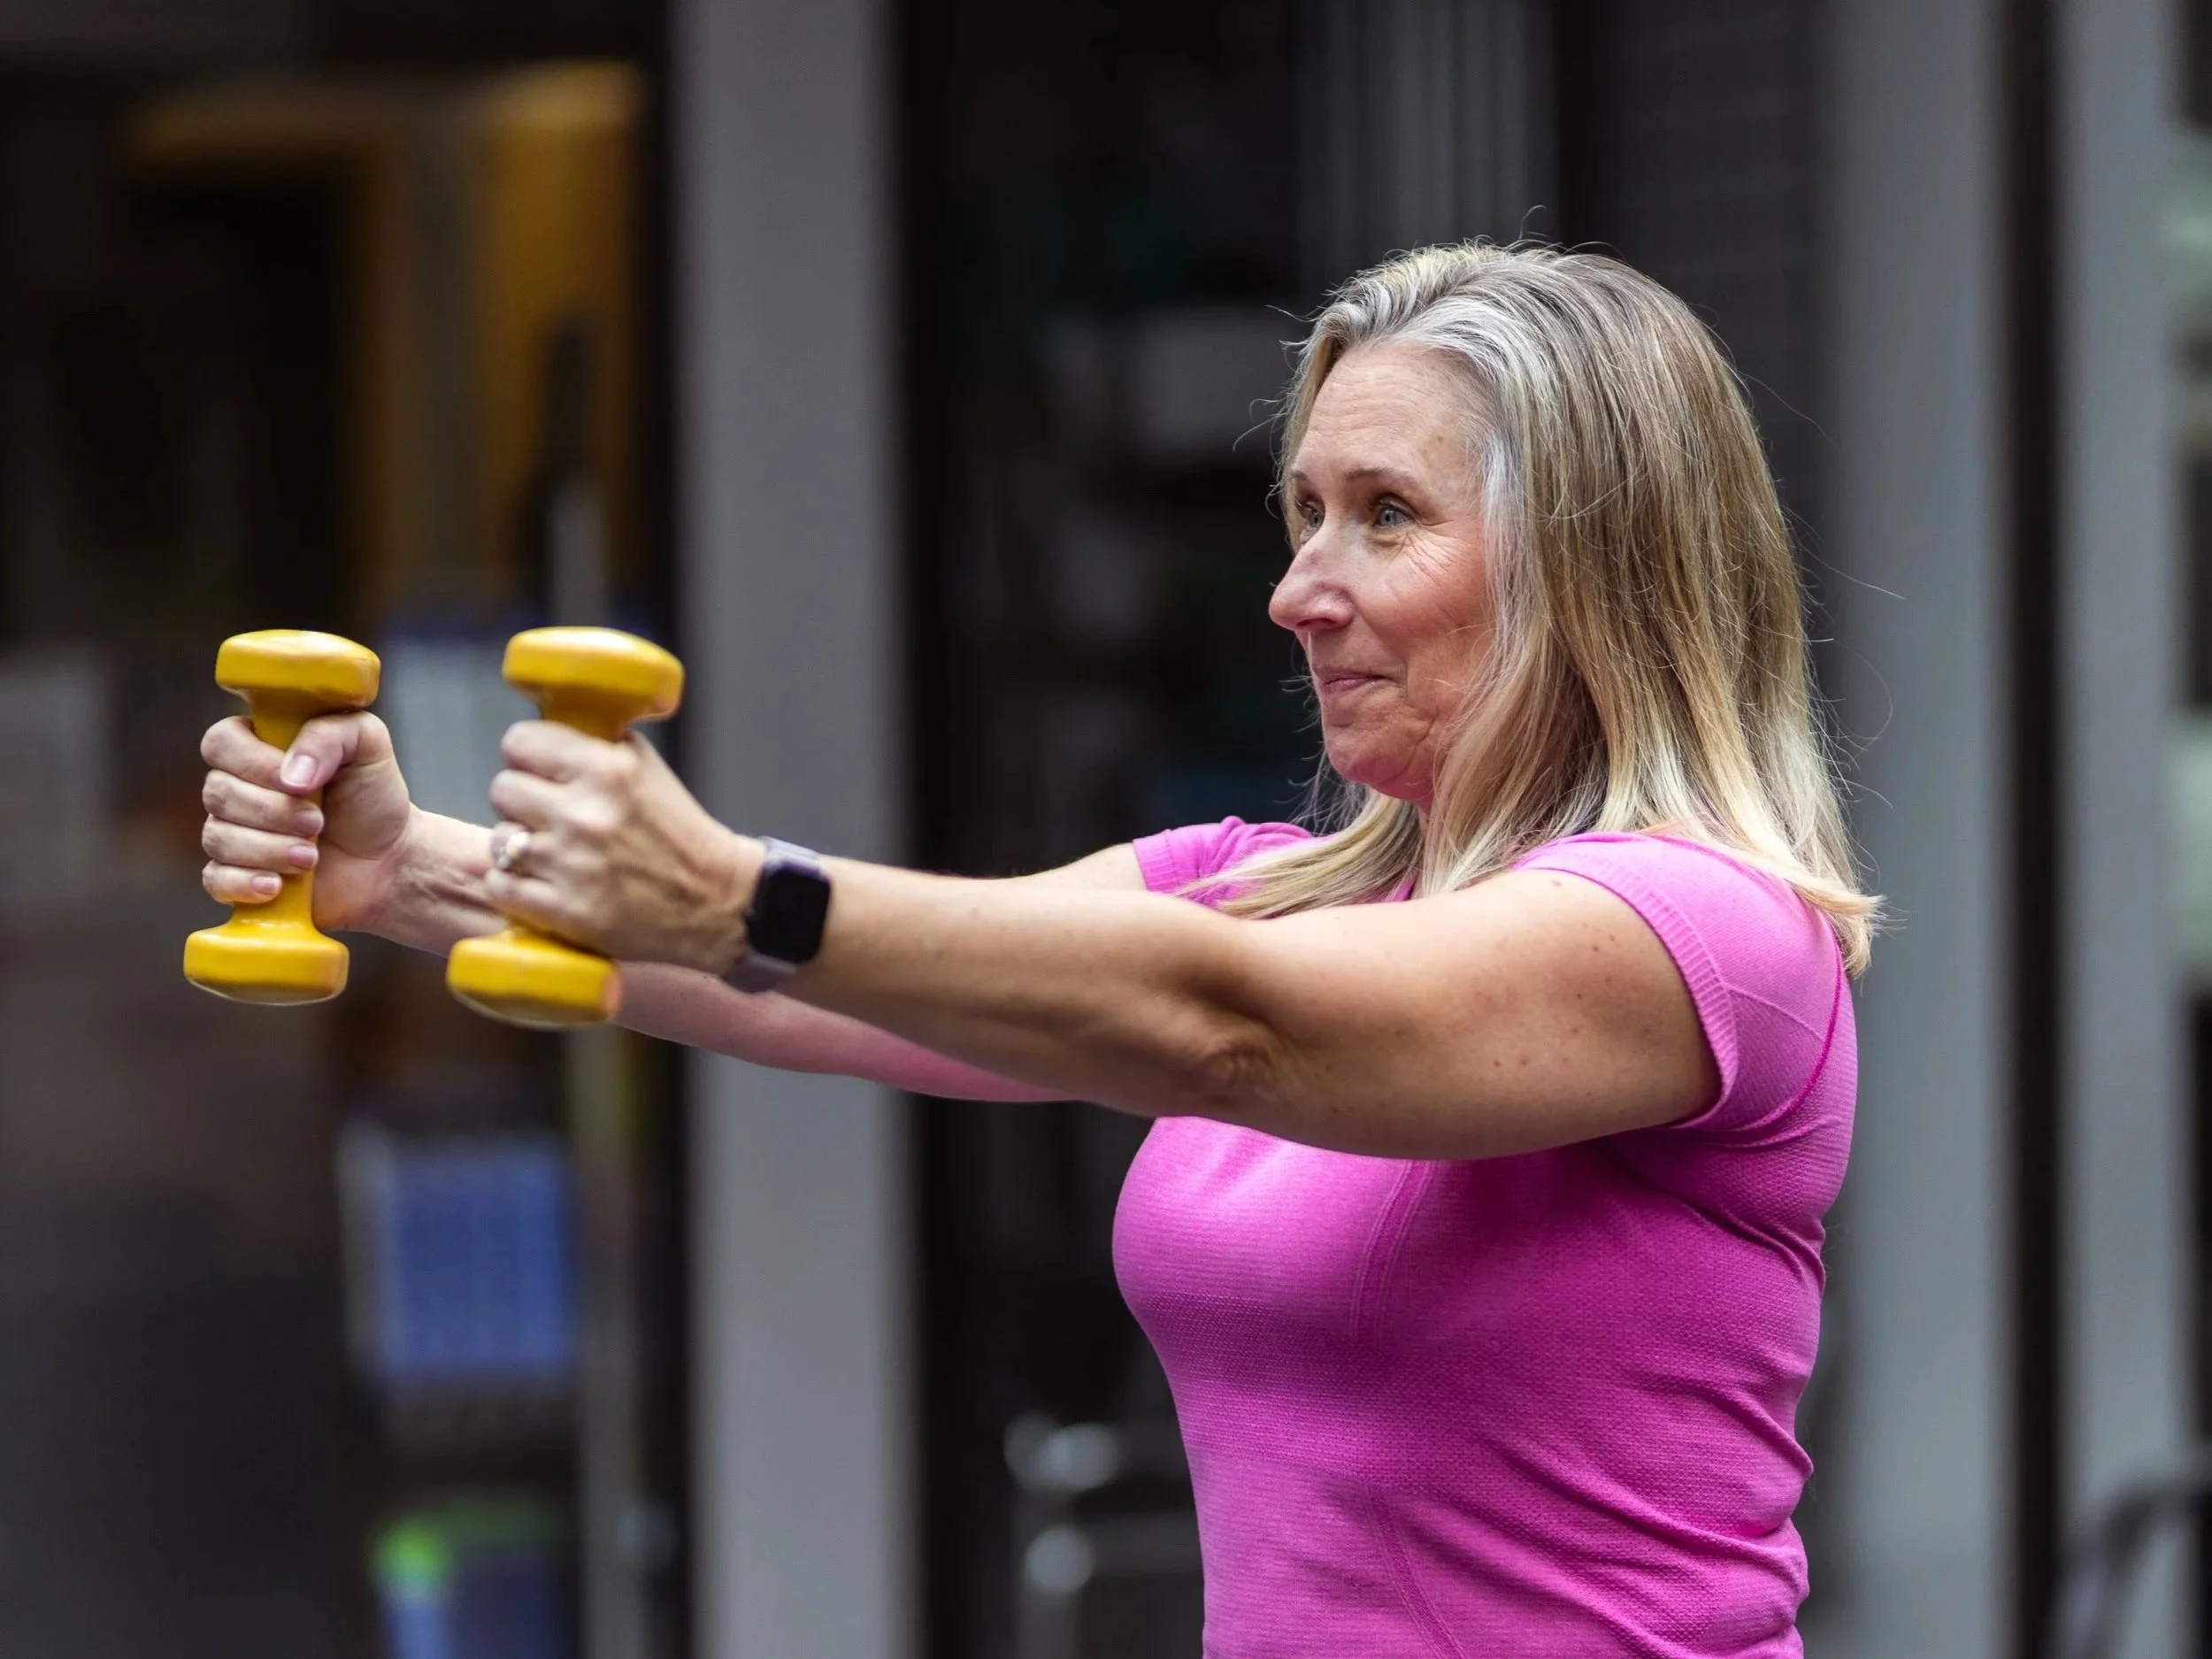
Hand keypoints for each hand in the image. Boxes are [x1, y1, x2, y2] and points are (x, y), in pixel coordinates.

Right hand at [199, 710, 416, 930]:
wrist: (388, 859)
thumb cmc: (373, 798)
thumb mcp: (368, 746)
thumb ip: (329, 734)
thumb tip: (290, 774)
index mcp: (260, 747)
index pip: (221, 742)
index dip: (252, 763)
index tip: (295, 782)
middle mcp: (239, 787)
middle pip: (217, 792)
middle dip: (273, 812)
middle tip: (317, 822)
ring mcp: (234, 833)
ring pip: (218, 837)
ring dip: (269, 849)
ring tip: (311, 857)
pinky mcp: (236, 876)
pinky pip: (216, 880)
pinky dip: (244, 883)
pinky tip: (276, 886)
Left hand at [482, 722, 756, 972]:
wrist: (717, 900)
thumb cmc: (681, 833)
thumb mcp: (647, 769)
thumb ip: (596, 746)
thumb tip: (545, 732)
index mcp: (608, 771)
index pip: (520, 741)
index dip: (527, 755)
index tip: (538, 768)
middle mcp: (585, 814)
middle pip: (503, 789)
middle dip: (523, 801)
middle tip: (547, 815)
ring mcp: (572, 865)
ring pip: (499, 840)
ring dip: (518, 846)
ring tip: (549, 853)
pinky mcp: (565, 912)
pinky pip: (500, 886)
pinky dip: (514, 886)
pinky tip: (540, 883)